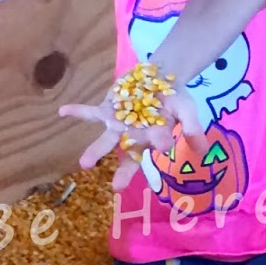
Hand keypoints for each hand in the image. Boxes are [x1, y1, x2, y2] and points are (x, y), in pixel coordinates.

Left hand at [59, 85, 201, 190]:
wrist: (159, 78)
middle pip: (129, 157)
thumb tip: (203, 149)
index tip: (165, 144)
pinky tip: (62, 112)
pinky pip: (90, 113)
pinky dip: (77, 112)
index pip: (159, 143)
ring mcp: (118, 125)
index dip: (162, 142)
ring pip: (106, 141)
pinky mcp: (107, 110)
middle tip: (117, 187)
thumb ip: (193, 126)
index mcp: (155, 139)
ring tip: (85, 164)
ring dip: (95, 152)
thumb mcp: (187, 109)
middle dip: (123, 172)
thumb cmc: (174, 99)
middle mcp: (135, 138)